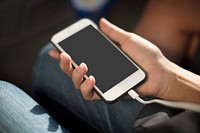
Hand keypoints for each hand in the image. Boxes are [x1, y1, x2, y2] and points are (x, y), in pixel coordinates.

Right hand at [49, 18, 168, 99]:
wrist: (159, 72)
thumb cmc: (147, 56)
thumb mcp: (128, 40)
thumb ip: (113, 33)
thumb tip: (101, 21)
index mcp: (101, 59)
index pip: (79, 57)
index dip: (66, 55)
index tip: (56, 49)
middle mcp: (98, 71)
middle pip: (74, 71)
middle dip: (65, 64)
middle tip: (65, 55)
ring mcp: (102, 83)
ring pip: (78, 83)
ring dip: (74, 75)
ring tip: (82, 66)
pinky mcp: (107, 92)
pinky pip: (90, 94)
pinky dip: (86, 87)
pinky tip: (90, 78)